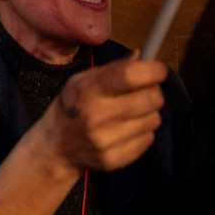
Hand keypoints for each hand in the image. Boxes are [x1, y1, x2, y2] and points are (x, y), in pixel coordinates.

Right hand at [0, 54, 167, 214]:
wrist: (55, 147)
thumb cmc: (73, 106)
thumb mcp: (83, 80)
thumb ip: (114, 68)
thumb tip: (143, 54)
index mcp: (88, 90)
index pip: (129, 75)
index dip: (152, 70)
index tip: (159, 70)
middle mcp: (96, 116)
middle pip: (149, 99)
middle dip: (154, 92)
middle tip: (146, 92)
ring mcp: (105, 141)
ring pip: (153, 120)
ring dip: (149, 113)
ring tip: (133, 112)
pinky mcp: (113, 160)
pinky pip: (148, 140)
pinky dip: (143, 132)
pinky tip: (127, 129)